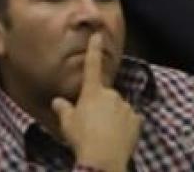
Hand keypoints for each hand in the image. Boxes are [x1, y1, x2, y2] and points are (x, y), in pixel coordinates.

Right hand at [51, 33, 140, 171]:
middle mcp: (111, 94)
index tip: (98, 34)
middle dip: (101, 104)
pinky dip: (127, 125)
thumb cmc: (82, 137)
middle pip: (106, 94)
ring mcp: (125, 106)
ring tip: (106, 133)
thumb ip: (63, 109)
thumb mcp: (67, 124)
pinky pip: (131, 119)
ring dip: (114, 116)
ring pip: (119, 107)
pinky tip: (119, 136)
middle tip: (93, 122)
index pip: (92, 65)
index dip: (94, 49)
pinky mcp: (137, 120)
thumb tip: (57, 102)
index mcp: (92, 91)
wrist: (103, 159)